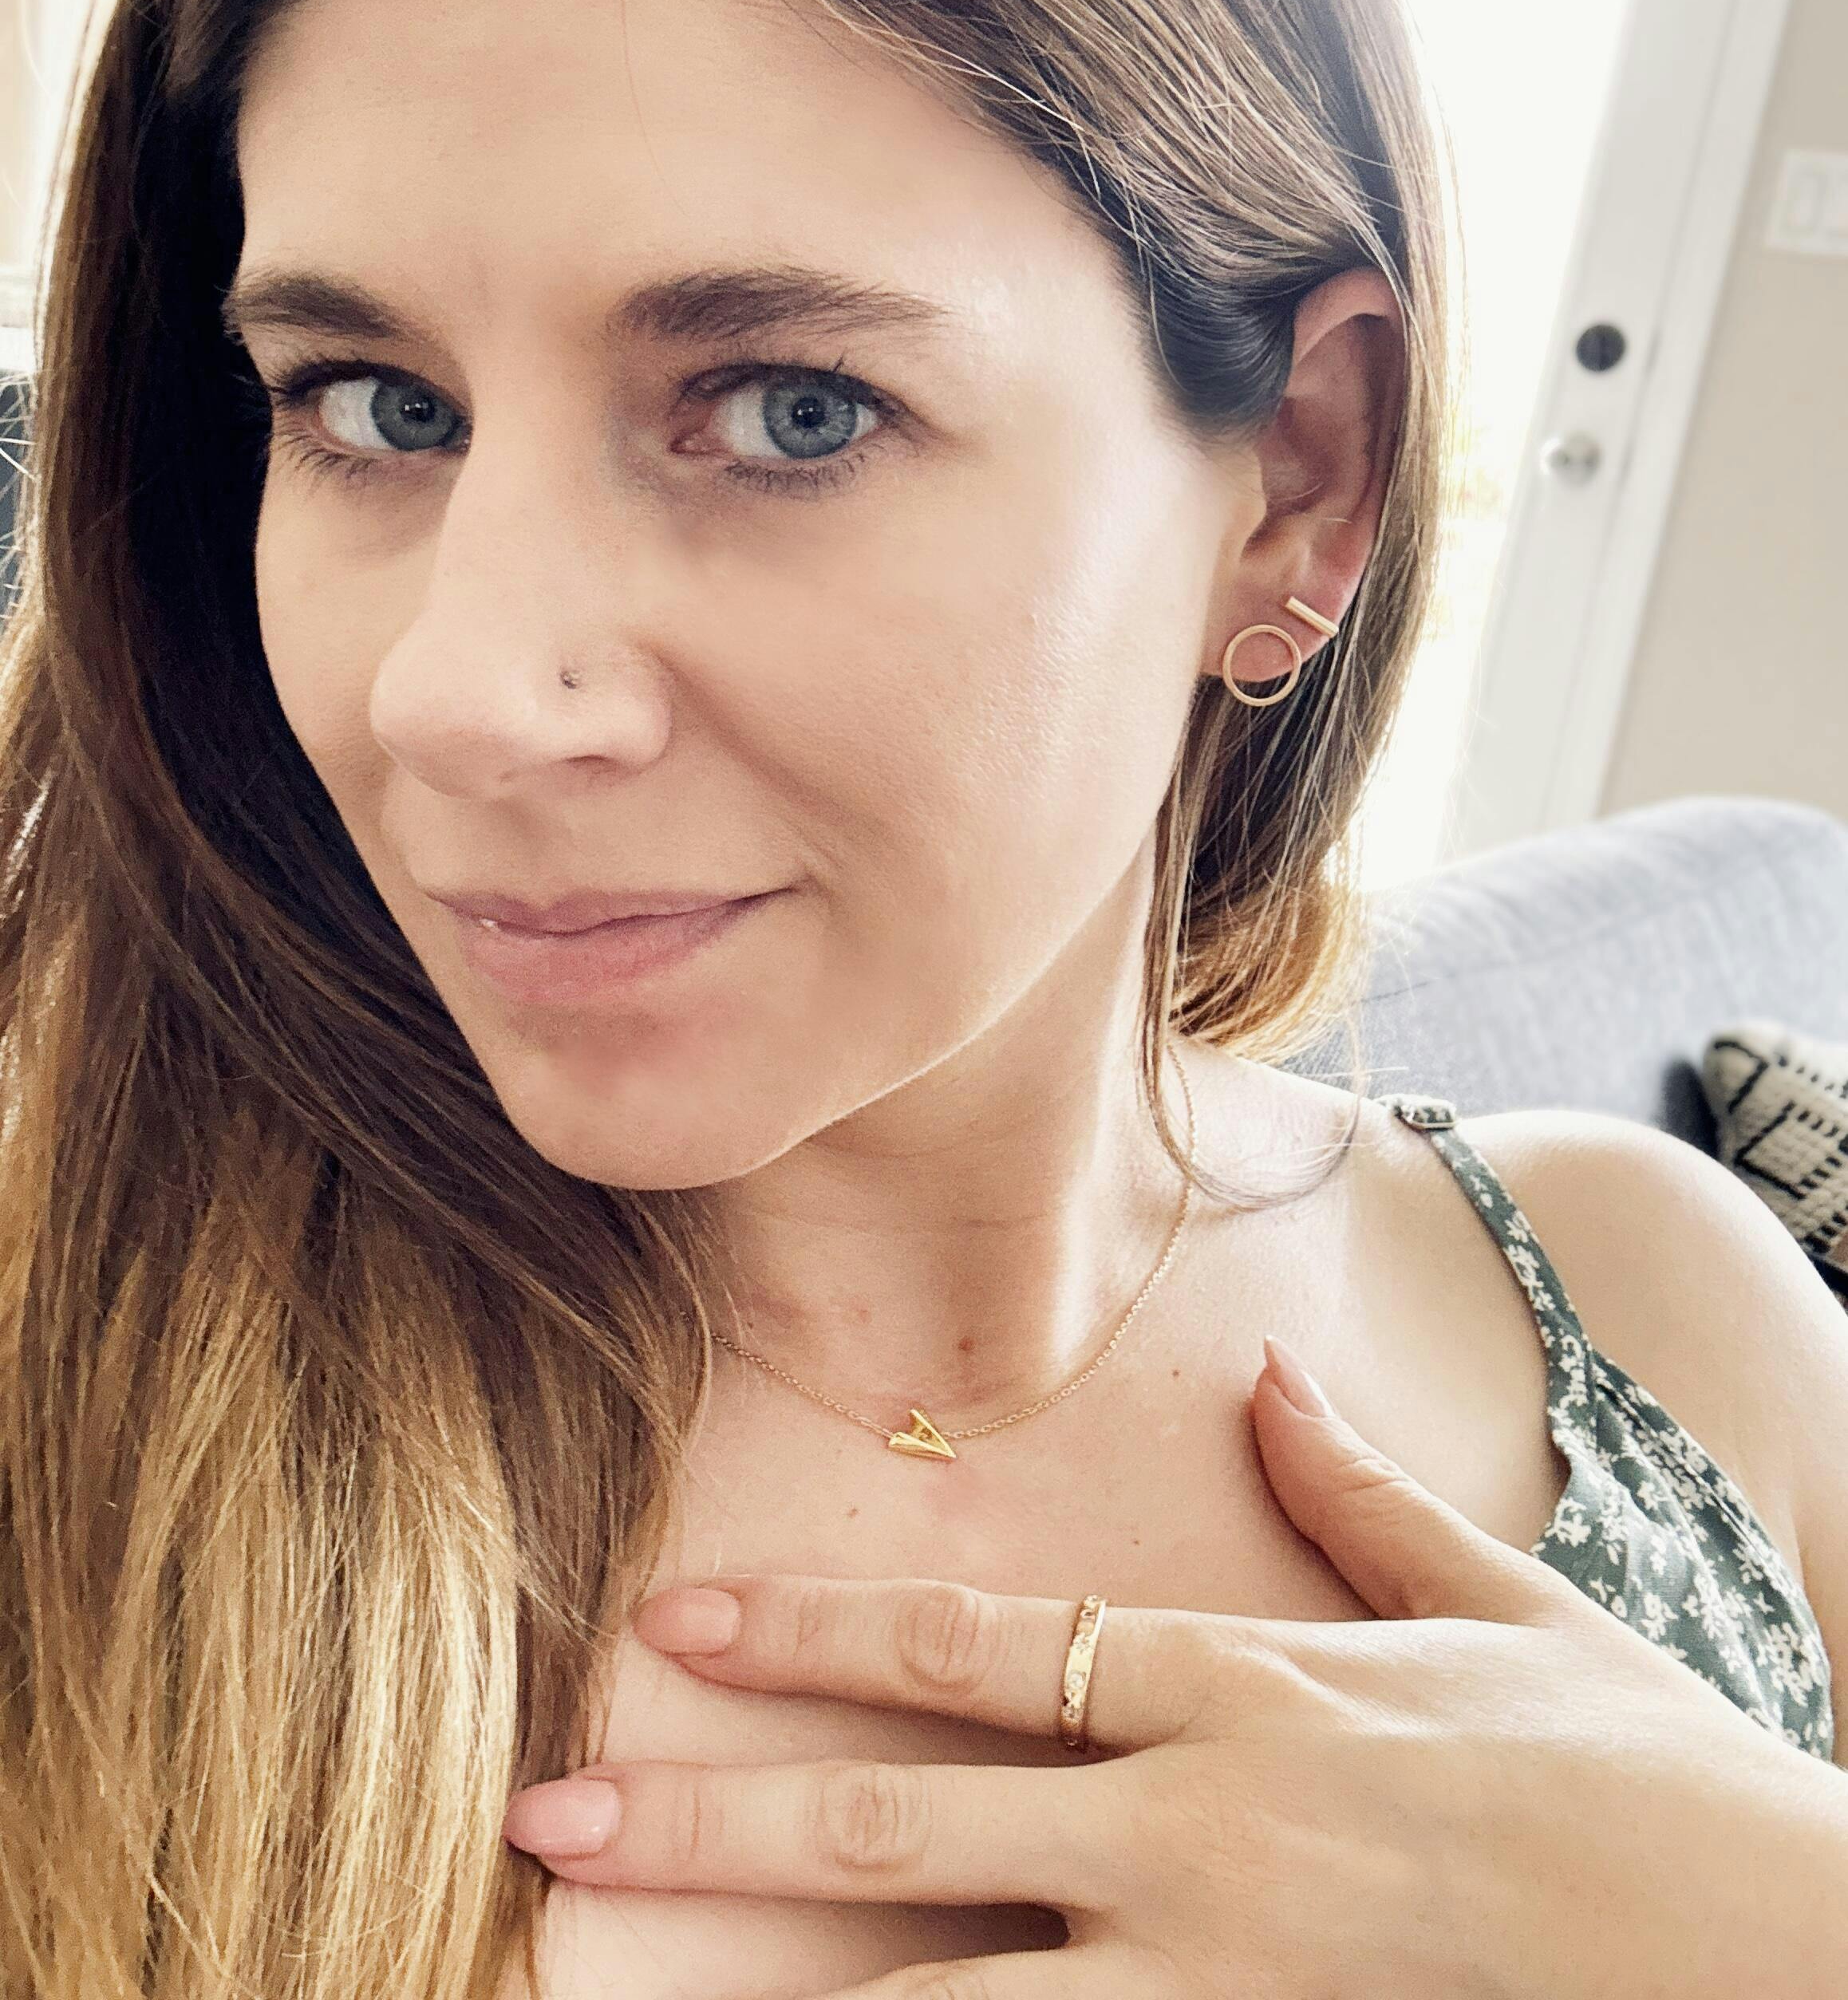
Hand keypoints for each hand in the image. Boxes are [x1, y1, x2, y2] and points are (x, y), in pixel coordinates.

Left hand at [504, 1339, 1841, 1997]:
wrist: (1779, 1952)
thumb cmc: (1636, 1773)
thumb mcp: (1502, 1606)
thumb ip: (1360, 1497)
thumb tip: (1273, 1370)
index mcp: (1245, 1693)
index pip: (984, 1651)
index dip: (817, 1634)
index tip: (677, 1622)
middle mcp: (1202, 1835)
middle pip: (909, 1829)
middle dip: (715, 1822)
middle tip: (549, 1818)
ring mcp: (1222, 1978)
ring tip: (620, 1996)